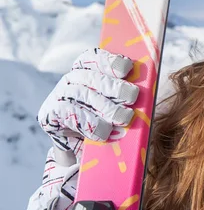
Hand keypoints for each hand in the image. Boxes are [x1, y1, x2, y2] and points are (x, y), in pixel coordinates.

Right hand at [36, 48, 138, 209]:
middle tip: (132, 97)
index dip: (110, 60)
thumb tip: (148, 87)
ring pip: (83, 95)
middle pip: (92, 76)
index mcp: (87, 69)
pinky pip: (71, 115)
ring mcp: (58, 95)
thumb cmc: (108, 122)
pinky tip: (103, 132)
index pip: (94, 57)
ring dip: (106, 107)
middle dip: (115, 87)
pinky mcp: (49, 114)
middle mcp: (71, 79)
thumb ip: (128, 94)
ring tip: (124, 118)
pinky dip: (90, 124)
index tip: (127, 68)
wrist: (82, 152)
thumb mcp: (119, 105)